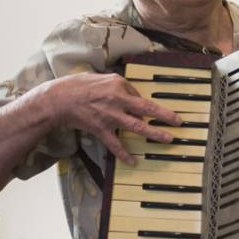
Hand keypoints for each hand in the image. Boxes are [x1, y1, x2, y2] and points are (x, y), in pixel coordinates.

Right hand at [45, 72, 181, 165]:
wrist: (58, 100)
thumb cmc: (78, 86)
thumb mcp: (101, 77)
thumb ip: (119, 85)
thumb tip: (132, 94)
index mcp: (118, 84)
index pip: (140, 94)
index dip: (150, 104)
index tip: (161, 111)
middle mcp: (117, 99)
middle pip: (147, 108)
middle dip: (165, 115)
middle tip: (179, 121)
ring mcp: (110, 116)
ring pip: (137, 126)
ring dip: (154, 133)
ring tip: (168, 138)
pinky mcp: (101, 129)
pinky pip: (115, 144)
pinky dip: (124, 154)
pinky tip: (133, 161)